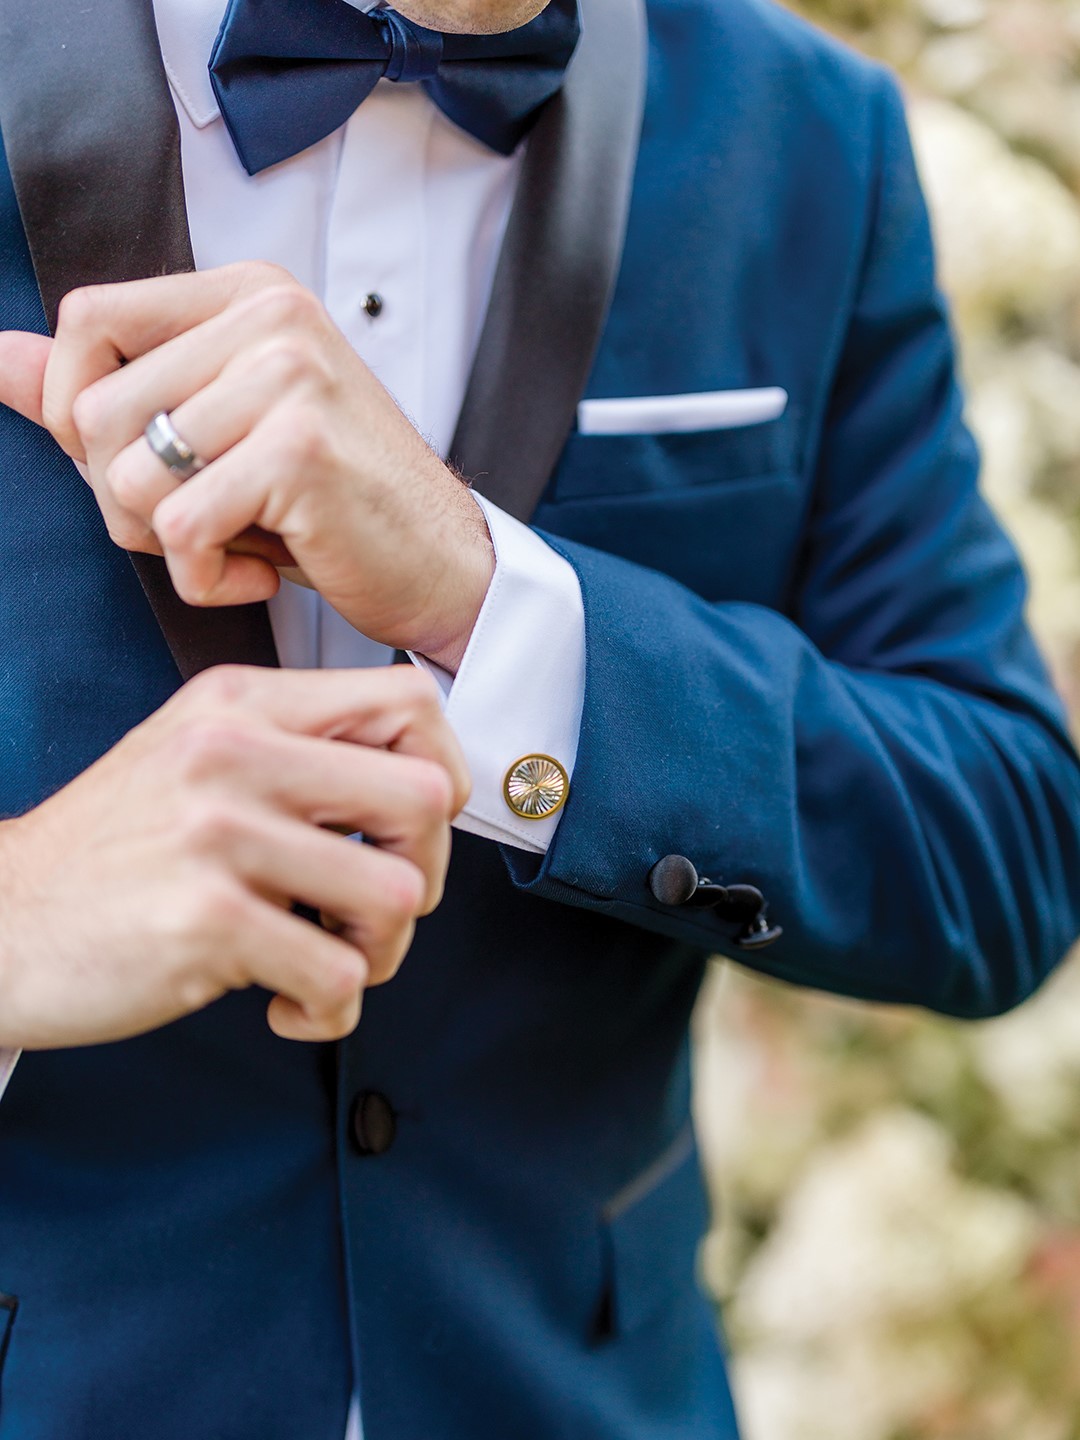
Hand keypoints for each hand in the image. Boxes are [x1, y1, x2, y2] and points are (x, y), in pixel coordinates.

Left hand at [0, 264, 495, 671]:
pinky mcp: (299, 450)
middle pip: (92, 411)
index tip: (127, 463)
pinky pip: (177, 531)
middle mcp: (270, 318)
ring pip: (125, 477)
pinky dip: (204, 580)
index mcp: (248, 294)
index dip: (72, 408)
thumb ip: (111, 387)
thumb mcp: (218, 433)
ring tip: (235, 544)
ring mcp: (288, 377)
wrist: (443, 566)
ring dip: (165, 544)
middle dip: (122, 498)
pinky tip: (259, 575)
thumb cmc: (333, 505)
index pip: (87, 318)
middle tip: (200, 522)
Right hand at [0, 665, 468, 1049]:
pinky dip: (327, 1011)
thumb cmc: (113, 847)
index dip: (440, 772)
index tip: (408, 830)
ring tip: (326, 957)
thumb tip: (420, 786)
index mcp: (242, 705)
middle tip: (373, 907)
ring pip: (397, 896)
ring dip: (379, 951)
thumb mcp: (195, 753)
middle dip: (425, 871)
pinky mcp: (207, 922)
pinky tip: (284, 1004)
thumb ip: (296, 750)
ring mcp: (220, 836)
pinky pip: (339, 978)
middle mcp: (235, 756)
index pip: (410, 702)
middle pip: (424, 799)